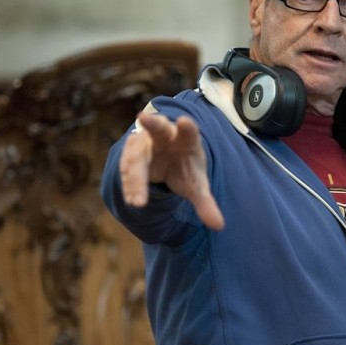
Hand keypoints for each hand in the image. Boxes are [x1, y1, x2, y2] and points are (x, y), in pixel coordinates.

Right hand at [119, 112, 224, 229]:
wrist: (166, 159)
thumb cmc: (184, 167)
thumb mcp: (196, 184)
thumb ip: (205, 203)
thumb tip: (219, 226)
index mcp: (186, 139)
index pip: (189, 132)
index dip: (187, 127)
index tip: (184, 121)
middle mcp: (164, 135)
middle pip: (157, 128)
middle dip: (151, 123)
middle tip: (143, 118)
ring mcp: (144, 142)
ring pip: (136, 154)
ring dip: (135, 177)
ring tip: (138, 202)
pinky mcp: (129, 154)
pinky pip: (126, 167)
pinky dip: (129, 184)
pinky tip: (133, 199)